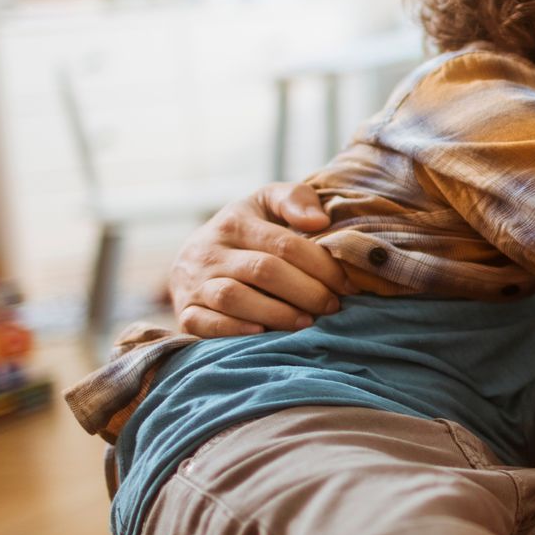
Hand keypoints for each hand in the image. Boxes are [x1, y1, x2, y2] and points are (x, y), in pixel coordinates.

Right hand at [170, 183, 352, 336]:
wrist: (193, 257)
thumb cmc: (246, 230)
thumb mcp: (266, 204)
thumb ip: (294, 199)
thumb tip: (320, 220)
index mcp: (235, 221)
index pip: (284, 244)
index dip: (321, 265)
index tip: (348, 284)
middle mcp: (210, 251)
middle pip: (264, 270)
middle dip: (306, 291)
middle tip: (333, 306)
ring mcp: (194, 283)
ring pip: (234, 297)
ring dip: (276, 313)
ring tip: (307, 322)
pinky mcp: (185, 312)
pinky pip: (205, 324)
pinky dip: (235, 330)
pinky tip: (263, 334)